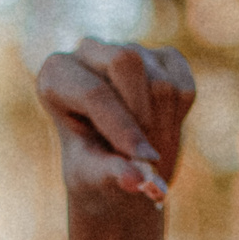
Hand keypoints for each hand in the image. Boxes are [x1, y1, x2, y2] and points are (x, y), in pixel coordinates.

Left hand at [36, 39, 194, 239]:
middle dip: (141, 118)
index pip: (92, 87)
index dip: (119, 125)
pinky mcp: (163, 58)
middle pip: (126, 61)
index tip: (145, 166)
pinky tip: (163, 133)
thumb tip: (144, 184)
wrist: (121, 183)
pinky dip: (182, 111)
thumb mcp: (97, 188)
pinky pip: (184, 78)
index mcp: (54, 76)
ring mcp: (125, 51)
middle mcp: (85, 54)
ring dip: (162, 121)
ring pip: (159, 72)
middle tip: (149, 161)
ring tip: (151, 155)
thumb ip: (115, 179)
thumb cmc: (95, 185)